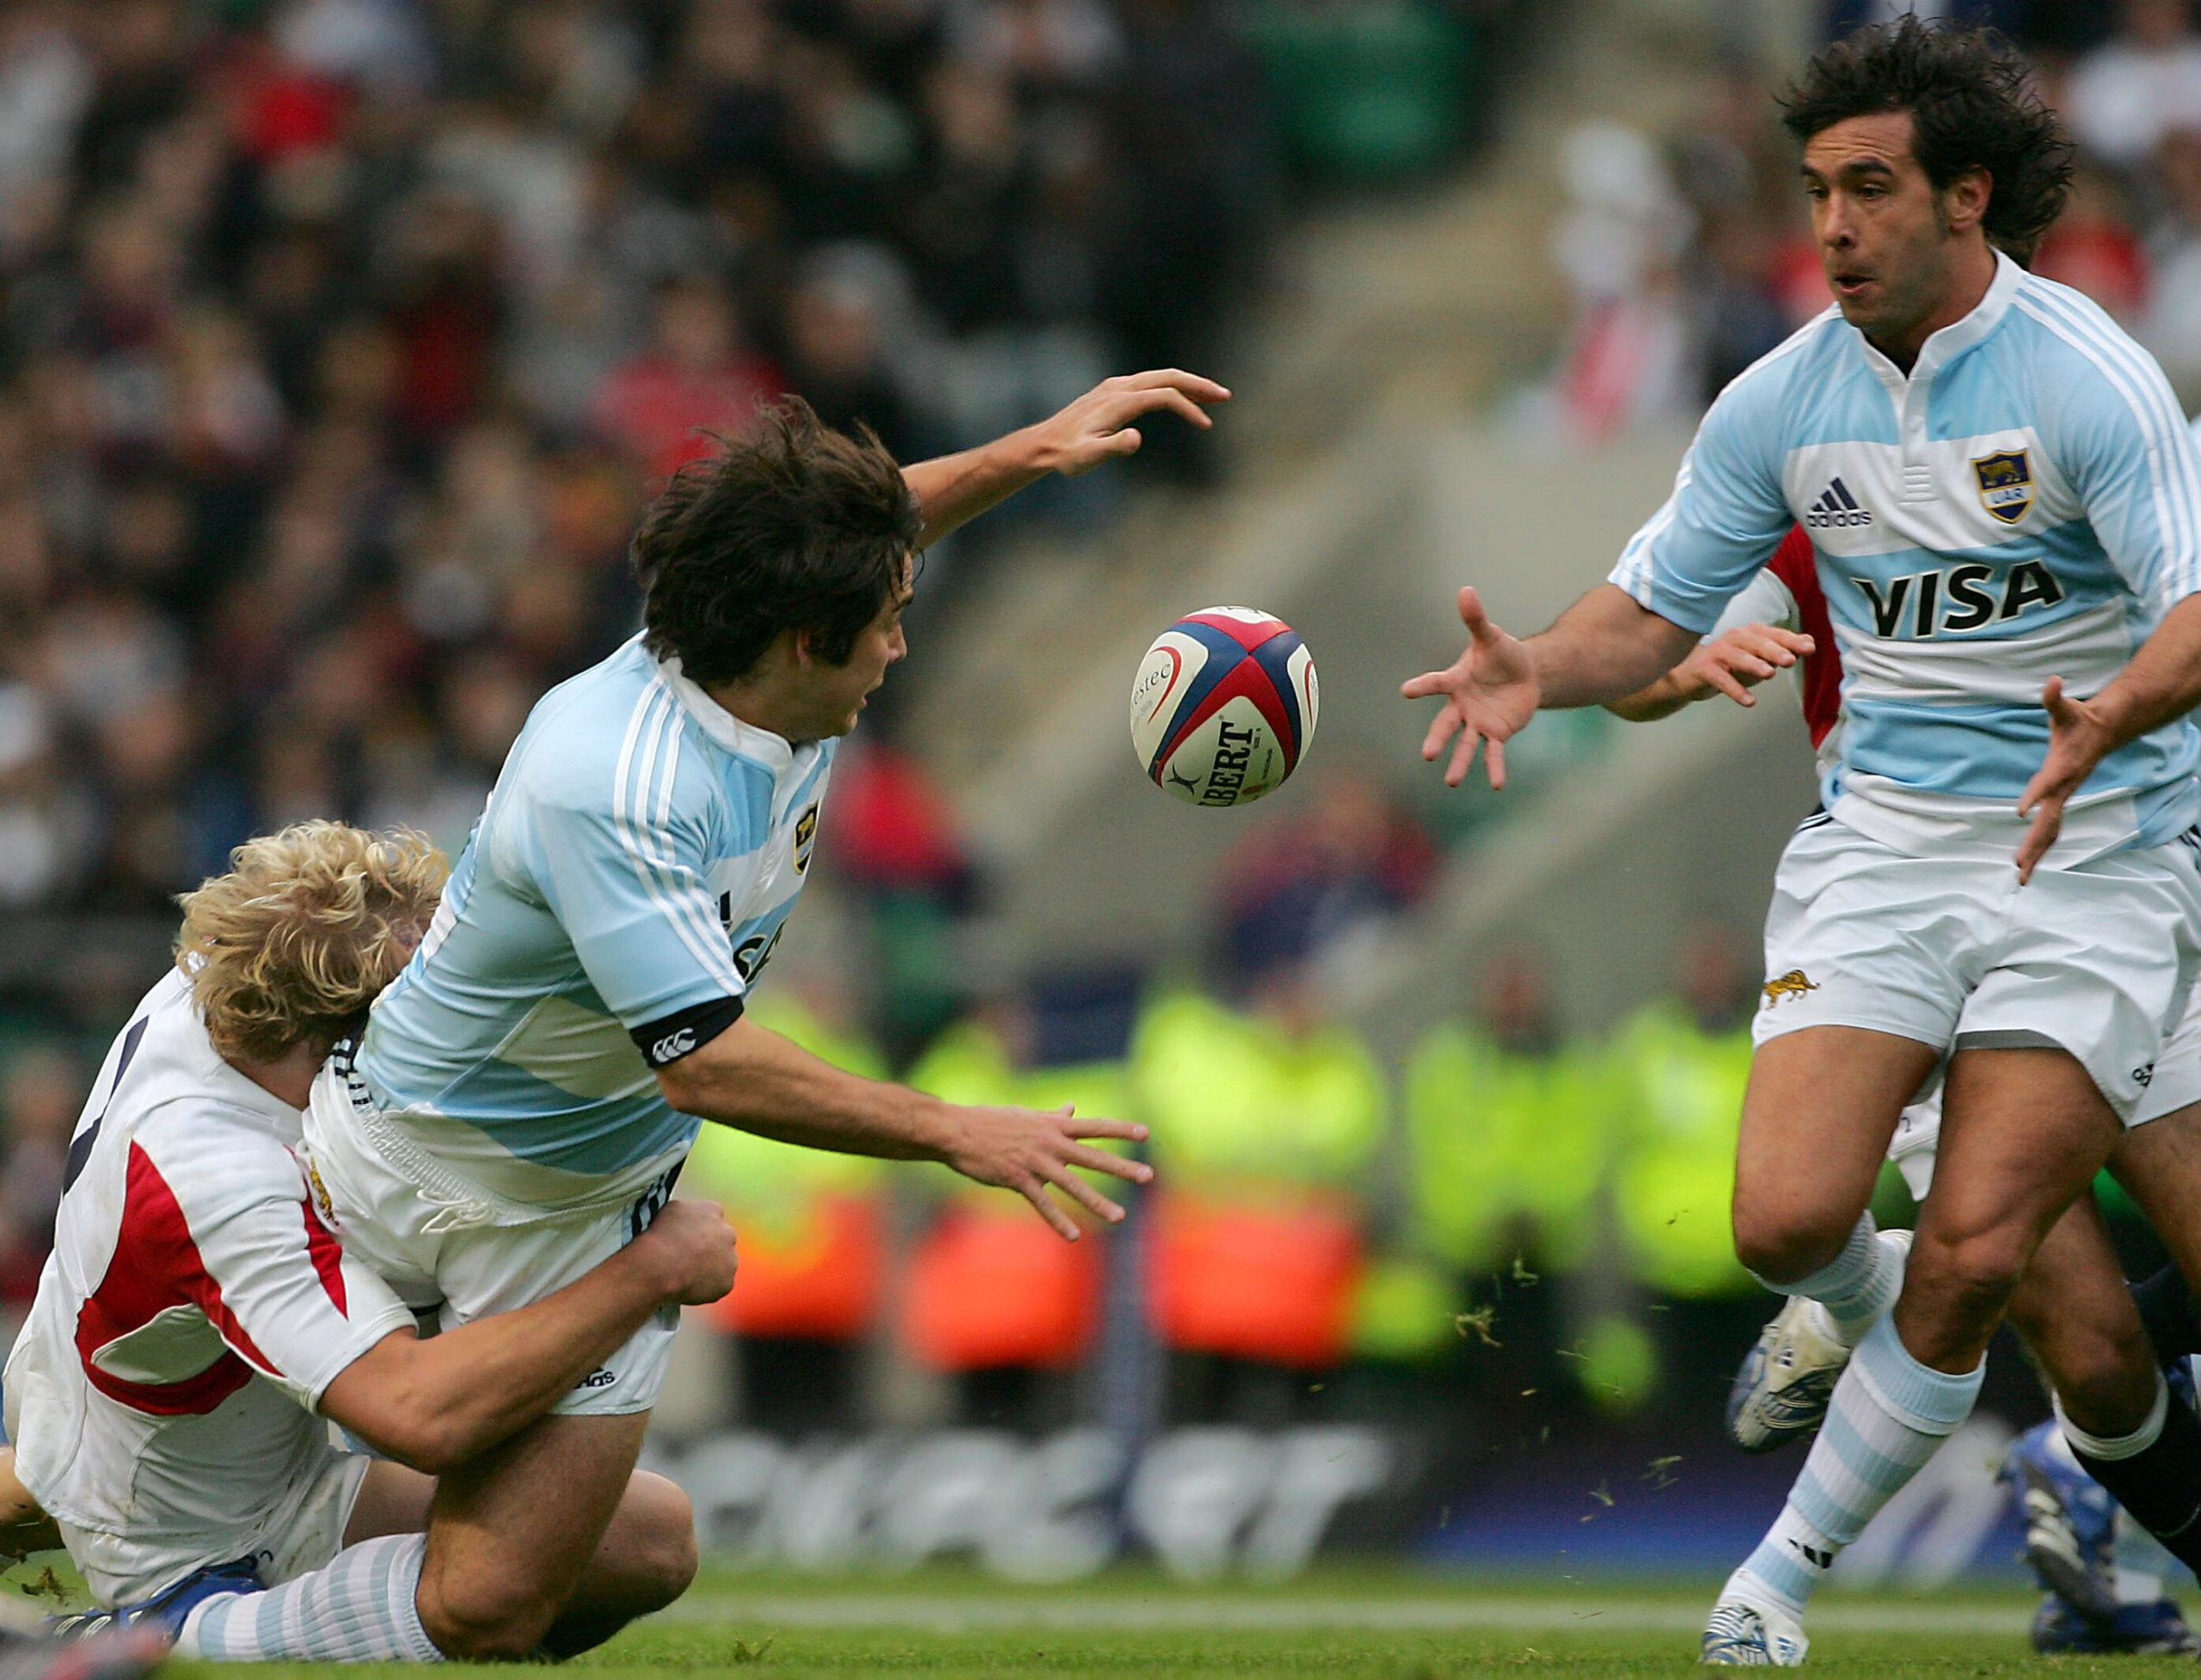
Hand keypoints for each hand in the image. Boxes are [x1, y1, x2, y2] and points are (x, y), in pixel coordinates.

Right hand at [634, 1197, 738, 1305]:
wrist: (660, 1265)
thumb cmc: (660, 1236)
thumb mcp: (672, 1208)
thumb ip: (688, 1211)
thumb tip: (688, 1217)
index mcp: (713, 1211)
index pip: (711, 1217)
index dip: (698, 1230)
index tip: (687, 1238)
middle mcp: (728, 1233)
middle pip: (721, 1241)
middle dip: (709, 1249)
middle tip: (687, 1259)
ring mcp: (730, 1260)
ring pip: (723, 1265)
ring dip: (710, 1269)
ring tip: (686, 1276)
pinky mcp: (727, 1283)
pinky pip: (718, 1286)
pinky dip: (707, 1288)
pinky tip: (688, 1288)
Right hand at [942, 1103, 1153, 1239]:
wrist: (958, 1132)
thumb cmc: (991, 1121)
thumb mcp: (1027, 1115)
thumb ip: (1053, 1116)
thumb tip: (1072, 1108)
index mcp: (1053, 1126)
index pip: (1094, 1126)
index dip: (1120, 1130)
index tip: (1145, 1133)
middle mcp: (1050, 1143)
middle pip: (1092, 1156)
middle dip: (1121, 1166)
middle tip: (1147, 1175)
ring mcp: (1035, 1162)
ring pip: (1073, 1184)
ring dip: (1097, 1201)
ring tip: (1120, 1216)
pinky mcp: (1018, 1179)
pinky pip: (1043, 1203)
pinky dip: (1058, 1220)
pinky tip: (1073, 1236)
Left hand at [1025, 370, 1231, 476]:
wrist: (1044, 444)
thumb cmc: (1067, 455)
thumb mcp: (1088, 457)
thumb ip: (1113, 447)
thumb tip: (1136, 438)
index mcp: (1119, 401)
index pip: (1164, 396)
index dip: (1188, 408)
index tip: (1205, 425)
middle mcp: (1119, 387)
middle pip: (1167, 377)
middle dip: (1198, 385)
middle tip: (1225, 395)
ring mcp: (1115, 386)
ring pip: (1159, 377)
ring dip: (1187, 384)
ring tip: (1211, 397)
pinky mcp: (1112, 391)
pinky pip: (1149, 382)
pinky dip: (1170, 387)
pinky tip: (1179, 399)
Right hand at [1400, 586, 1539, 787]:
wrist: (1524, 675)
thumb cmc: (1502, 654)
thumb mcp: (1492, 636)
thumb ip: (1476, 619)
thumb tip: (1465, 590)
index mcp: (1456, 681)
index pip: (1436, 684)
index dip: (1422, 687)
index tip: (1406, 691)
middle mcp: (1461, 706)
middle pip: (1446, 725)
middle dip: (1437, 739)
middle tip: (1427, 755)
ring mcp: (1477, 722)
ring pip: (1465, 745)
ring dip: (1459, 764)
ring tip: (1452, 782)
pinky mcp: (1495, 733)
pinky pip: (1493, 753)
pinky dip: (1494, 768)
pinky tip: (1497, 784)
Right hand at [1676, 624, 1814, 706]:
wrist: (1690, 675)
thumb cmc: (1729, 665)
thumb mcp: (1758, 658)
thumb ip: (1781, 651)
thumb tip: (1809, 643)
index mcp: (1750, 633)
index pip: (1773, 634)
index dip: (1791, 640)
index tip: (1809, 648)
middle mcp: (1734, 638)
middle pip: (1756, 642)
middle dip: (1773, 650)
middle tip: (1790, 660)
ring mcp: (1718, 652)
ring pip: (1737, 657)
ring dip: (1753, 664)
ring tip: (1769, 674)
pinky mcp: (1704, 669)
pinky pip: (1721, 679)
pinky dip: (1735, 690)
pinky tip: (1749, 701)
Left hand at [2016, 675, 2114, 883]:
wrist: (2105, 730)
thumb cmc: (2079, 719)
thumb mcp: (2065, 707)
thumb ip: (2054, 697)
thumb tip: (2053, 681)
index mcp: (2062, 767)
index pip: (2046, 784)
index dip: (2034, 795)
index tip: (2020, 812)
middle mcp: (2064, 787)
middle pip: (2049, 820)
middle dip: (2033, 843)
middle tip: (2017, 865)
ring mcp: (2064, 795)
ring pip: (2051, 830)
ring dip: (2036, 853)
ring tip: (2021, 877)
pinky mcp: (2062, 799)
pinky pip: (2051, 827)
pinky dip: (2040, 845)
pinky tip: (2029, 862)